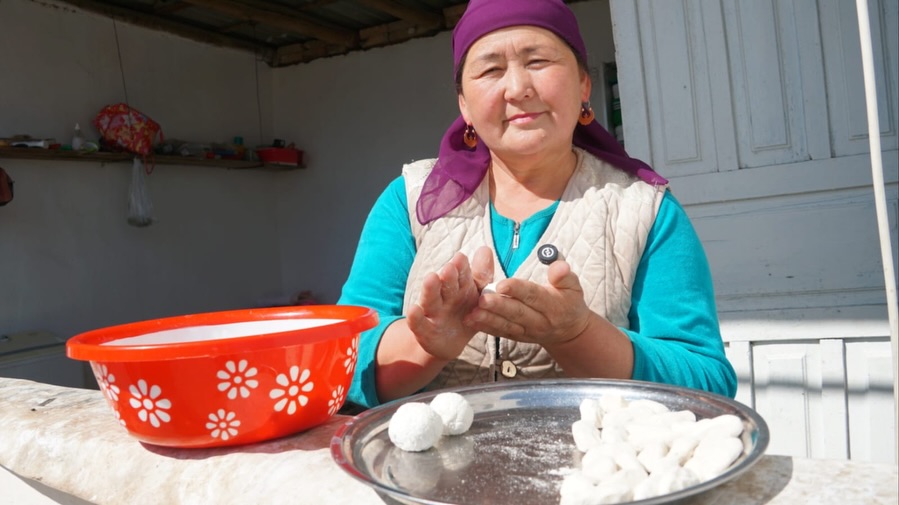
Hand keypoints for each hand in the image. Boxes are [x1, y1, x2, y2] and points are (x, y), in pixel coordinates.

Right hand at [407, 246, 493, 359]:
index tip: (461, 257)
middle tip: (450, 267)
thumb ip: (481, 275)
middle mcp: (444, 297)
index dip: (461, 267)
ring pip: (431, 300)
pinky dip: (415, 318)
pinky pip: (419, 324)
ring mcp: (433, 313)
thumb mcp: (477, 295)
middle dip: (448, 277)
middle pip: (445, 285)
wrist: (450, 341)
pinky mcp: (424, 331)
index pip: (461, 275)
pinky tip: (413, 310)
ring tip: (431, 278)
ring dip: (431, 289)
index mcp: (460, 288)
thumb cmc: (465, 312)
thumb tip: (485, 249)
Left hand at [465, 260, 591, 345]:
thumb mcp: (573, 286)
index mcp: (553, 305)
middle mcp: (539, 320)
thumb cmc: (570, 302)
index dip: (518, 289)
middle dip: (499, 306)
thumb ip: (564, 275)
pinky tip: (471, 320)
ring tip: (472, 312)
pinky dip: (486, 327)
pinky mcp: (518, 337)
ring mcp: (528, 331)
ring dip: (488, 319)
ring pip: (507, 325)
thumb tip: (558, 266)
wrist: (570, 331)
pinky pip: (501, 333)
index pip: (533, 295)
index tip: (502, 283)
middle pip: (517, 312)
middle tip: (482, 298)